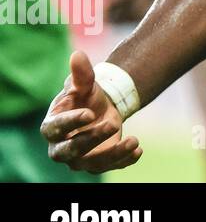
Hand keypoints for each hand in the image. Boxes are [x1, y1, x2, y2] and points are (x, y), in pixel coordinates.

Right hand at [41, 51, 140, 173]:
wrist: (101, 109)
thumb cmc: (86, 97)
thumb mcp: (85, 84)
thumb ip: (81, 73)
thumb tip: (78, 55)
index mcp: (52, 126)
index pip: (55, 128)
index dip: (71, 122)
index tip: (89, 113)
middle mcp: (61, 148)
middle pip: (70, 151)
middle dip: (91, 139)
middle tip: (113, 123)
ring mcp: (79, 159)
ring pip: (92, 164)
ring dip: (113, 154)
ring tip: (133, 141)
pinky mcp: (98, 163)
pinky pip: (109, 167)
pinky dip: (124, 161)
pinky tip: (137, 150)